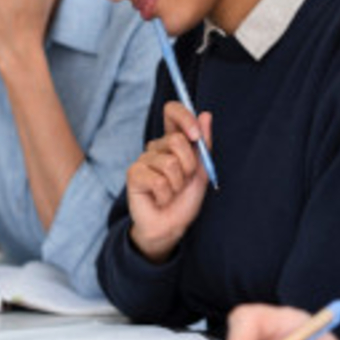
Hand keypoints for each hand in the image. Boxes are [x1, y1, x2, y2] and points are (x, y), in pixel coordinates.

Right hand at [125, 102, 212, 262]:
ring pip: (170, 163)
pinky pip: (158, 180)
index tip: (196, 136)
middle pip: (177, 140)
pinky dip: (166, 194)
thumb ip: (204, 144)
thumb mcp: (201, 171)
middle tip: (183, 181)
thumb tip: (206, 115)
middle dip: (189, 165)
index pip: (172, 112)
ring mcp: (143, 159)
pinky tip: (160, 199)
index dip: (185, 117)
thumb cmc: (184, 200)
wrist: (170, 227)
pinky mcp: (133, 174)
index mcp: (172, 142)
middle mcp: (156, 147)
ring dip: (177, 185)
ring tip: (171, 193)